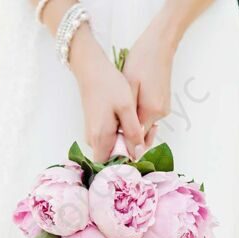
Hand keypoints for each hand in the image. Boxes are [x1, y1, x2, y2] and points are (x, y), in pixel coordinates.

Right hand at [70, 26, 144, 161]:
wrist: (91, 70)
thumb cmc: (109, 86)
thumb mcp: (126, 108)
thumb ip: (133, 132)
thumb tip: (138, 153)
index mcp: (101, 138)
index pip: (111, 166)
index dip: (127, 164)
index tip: (141, 151)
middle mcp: (94, 140)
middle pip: (113, 158)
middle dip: (131, 151)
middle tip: (147, 133)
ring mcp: (93, 134)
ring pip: (112, 148)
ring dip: (128, 142)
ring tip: (142, 126)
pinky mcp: (95, 128)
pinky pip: (110, 139)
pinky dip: (122, 135)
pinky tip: (131, 122)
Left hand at [123, 10, 176, 135]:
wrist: (160, 44)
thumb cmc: (141, 61)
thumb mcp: (128, 86)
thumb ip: (128, 112)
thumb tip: (124, 132)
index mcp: (152, 111)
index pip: (137, 137)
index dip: (125, 141)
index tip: (112, 140)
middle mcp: (161, 114)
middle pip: (142, 133)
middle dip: (128, 134)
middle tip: (112, 128)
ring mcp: (164, 109)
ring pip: (145, 125)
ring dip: (133, 124)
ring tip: (119, 115)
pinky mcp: (164, 103)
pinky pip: (149, 116)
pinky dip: (139, 116)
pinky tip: (130, 106)